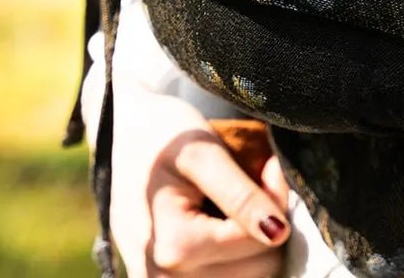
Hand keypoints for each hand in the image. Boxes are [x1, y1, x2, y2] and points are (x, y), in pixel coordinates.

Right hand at [109, 87, 289, 276]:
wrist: (125, 140)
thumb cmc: (167, 138)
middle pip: (260, 270)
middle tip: (254, 185)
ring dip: (258, 243)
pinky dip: (241, 258)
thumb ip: (241, 195)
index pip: (262, 242)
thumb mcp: (205, 154)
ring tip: (238, 208)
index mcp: (174, 249)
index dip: (276, 201)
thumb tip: (278, 233)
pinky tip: (228, 231)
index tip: (270, 167)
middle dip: (270, 225)